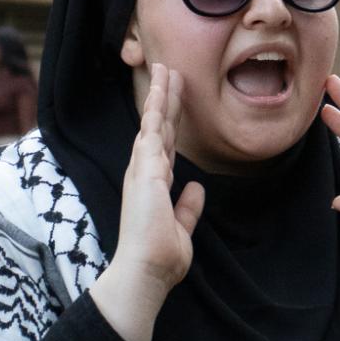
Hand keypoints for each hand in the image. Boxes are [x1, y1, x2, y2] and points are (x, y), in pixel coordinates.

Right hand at [88, 63, 205, 340]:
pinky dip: (157, 107)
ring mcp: (143, 170)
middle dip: (164, 100)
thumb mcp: (181, 229)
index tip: (173, 102)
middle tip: (169, 72)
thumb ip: (187, 207)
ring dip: (160, 95)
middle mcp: (145, 173)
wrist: (145, 271)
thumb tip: (196, 188)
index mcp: (153, 186)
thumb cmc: (159, 258)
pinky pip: (153, 130)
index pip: (165, 147)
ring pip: (154, 122)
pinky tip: (162, 87)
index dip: (169, 123)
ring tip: (166, 68)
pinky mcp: (146, 170)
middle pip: (157, 128)